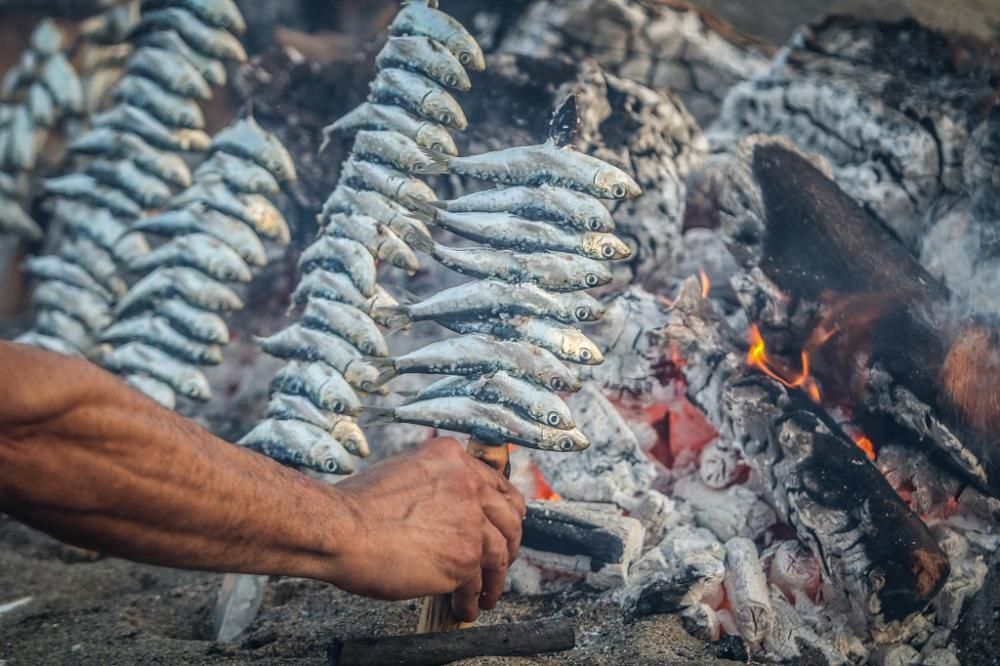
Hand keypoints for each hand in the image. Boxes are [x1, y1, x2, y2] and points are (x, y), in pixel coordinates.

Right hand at [327, 438, 525, 620]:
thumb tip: (446, 506)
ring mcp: (470, 521)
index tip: (506, 524)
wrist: (340, 528)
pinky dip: (471, 599)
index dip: (505, 510)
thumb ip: (434, 483)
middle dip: (509, 543)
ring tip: (486, 595)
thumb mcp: (403, 471)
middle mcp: (468, 484)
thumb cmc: (357, 506)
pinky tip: (464, 607)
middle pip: (508, 518)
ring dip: (495, 579)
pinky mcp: (463, 556)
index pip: (496, 485)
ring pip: (498, 554)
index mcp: (453, 459)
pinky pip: (476, 583)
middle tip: (504, 559)